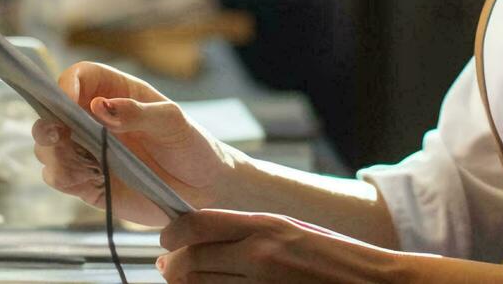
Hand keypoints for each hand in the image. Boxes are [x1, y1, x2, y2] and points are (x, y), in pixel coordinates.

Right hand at [30, 61, 240, 226]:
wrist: (203, 187)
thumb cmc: (191, 144)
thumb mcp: (172, 122)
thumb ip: (138, 113)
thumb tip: (99, 106)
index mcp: (115, 93)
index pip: (79, 77)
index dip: (66, 84)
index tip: (67, 100)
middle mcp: (94, 120)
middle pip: (52, 112)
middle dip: (46, 122)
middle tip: (56, 134)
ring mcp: (88, 151)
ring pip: (49, 147)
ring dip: (52, 153)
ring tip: (78, 162)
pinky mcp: (88, 182)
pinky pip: (61, 178)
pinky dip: (63, 177)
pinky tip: (85, 179)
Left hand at [157, 209, 410, 282]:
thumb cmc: (336, 258)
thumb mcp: (290, 230)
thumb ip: (247, 231)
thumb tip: (199, 237)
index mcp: (266, 226)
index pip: (197, 225)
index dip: (173, 233)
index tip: (167, 239)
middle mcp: (259, 256)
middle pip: (190, 261)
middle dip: (173, 265)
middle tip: (168, 265)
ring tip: (184, 280)